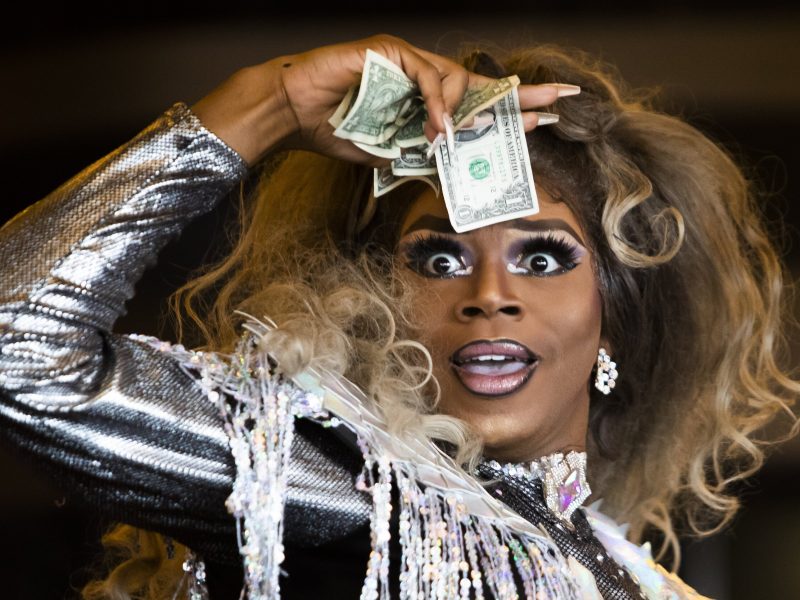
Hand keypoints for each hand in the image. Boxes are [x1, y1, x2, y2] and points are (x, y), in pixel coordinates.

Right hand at [193, 34, 575, 165]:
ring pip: (456, 79)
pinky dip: (434, 102)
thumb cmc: (334, 132)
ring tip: (451, 138)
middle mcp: (422, 76)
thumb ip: (422, 155)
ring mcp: (408, 60)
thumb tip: (453, 166)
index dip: (511, 109)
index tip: (546, 117)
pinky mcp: (390, 51)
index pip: (476, 103)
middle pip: (481, 83)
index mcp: (425, 99)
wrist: (293, 115)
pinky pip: (426, 75)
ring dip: (460, 112)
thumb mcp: (390, 154)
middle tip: (560, 97)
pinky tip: (436, 125)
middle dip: (522, 93)